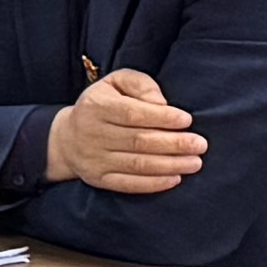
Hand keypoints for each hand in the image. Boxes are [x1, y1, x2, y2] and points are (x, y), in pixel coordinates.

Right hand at [48, 69, 209, 194]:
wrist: (66, 139)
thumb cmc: (102, 104)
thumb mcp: (115, 83)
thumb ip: (140, 84)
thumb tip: (161, 103)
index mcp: (96, 106)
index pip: (132, 114)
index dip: (162, 118)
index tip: (187, 120)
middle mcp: (92, 133)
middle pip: (138, 141)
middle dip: (174, 144)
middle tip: (200, 144)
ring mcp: (93, 159)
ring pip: (137, 164)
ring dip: (170, 165)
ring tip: (195, 162)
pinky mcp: (97, 179)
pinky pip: (128, 184)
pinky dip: (153, 183)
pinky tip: (175, 179)